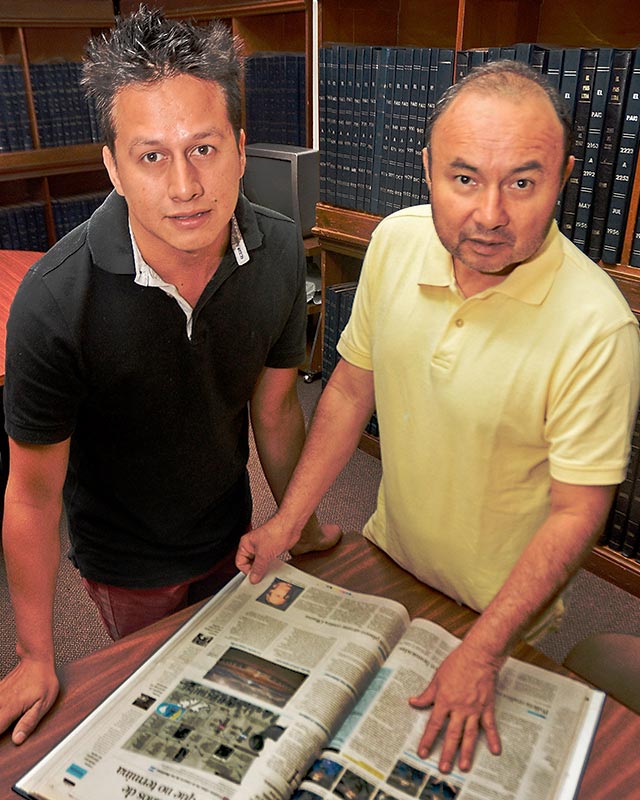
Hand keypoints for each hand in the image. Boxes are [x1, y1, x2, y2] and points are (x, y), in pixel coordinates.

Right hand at [0, 658, 58, 744]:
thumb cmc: (43, 680)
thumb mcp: (43, 703)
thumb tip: (17, 739)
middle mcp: (0, 702)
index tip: (2, 746)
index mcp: (10, 708)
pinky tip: (4, 709)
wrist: (36, 660)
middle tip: (7, 726)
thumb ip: (29, 722)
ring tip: (6, 721)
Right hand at [236, 515, 341, 583]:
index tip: (254, 576)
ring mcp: (263, 547)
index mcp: (246, 544)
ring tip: (268, 571)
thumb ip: (258, 568)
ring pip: (260, 562)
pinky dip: (271, 565)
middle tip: (261, 576)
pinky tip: (274, 567)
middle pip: (250, 563)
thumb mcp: (264, 554)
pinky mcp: (272, 549)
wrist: (290, 526)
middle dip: (255, 570)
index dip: (246, 570)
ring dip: (264, 568)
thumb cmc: (276, 531)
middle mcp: (253, 545)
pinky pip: (268, 561)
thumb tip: (253, 578)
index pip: (240, 562)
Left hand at [409, 641, 503, 772]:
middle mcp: (459, 708)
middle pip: (452, 735)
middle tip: (444, 769)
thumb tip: (413, 702)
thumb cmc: (457, 663)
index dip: (427, 740)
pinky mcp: (487, 707)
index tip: (423, 753)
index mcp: (445, 701)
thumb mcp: (437, 677)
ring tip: (465, 767)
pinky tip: (495, 751)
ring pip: (470, 735)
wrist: (479, 655)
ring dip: (467, 752)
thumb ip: (427, 694)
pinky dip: (493, 738)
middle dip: (447, 753)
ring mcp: (474, 709)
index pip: (434, 725)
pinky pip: (490, 726)